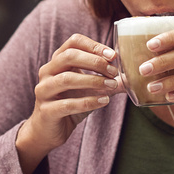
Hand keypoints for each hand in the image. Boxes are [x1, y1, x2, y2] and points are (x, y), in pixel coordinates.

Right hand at [16, 34, 120, 173]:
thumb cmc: (69, 104)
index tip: (113, 55)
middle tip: (114, 72)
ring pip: (67, 79)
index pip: (73, 42)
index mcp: (57, 61)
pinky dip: (89, 102)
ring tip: (112, 85)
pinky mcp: (46, 110)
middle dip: (95, 62)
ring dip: (93, 81)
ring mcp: (44, 90)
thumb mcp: (87, 88)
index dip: (94, 45)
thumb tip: (129, 75)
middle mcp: (47, 72)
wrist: (48, 131)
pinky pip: (68, 104)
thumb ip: (104, 79)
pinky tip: (104, 101)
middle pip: (69, 56)